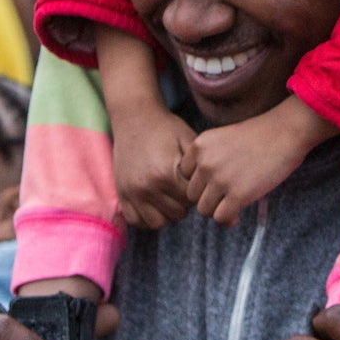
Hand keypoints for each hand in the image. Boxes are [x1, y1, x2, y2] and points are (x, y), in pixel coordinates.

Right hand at [111, 103, 198, 230]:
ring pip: (157, 222)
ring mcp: (132, 192)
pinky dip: (147, 217)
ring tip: (170, 197)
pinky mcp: (121, 193)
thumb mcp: (189, 142)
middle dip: (184, 204)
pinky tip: (155, 203)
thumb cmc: (167, 128)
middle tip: (183, 188)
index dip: (198, 193)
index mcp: (166, 174)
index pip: (192, 202)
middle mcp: (147, 186)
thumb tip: (218, 192)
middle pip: (177, 214)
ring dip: (167, 213)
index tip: (196, 181)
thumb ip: (202, 168)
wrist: (135, 116)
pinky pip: (136, 220)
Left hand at [183, 99, 334, 226]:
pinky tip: (237, 216)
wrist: (285, 132)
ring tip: (231, 207)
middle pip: (192, 195)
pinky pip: (221, 218)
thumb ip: (208, 160)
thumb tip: (201, 192)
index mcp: (199, 146)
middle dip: (208, 199)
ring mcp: (220, 179)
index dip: (199, 184)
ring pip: (204, 210)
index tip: (214, 186)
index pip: (184, 177)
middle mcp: (205, 162)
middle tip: (224, 199)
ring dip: (217, 211)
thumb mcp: (223, 139)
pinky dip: (228, 220)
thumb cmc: (259, 136)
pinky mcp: (237, 194)